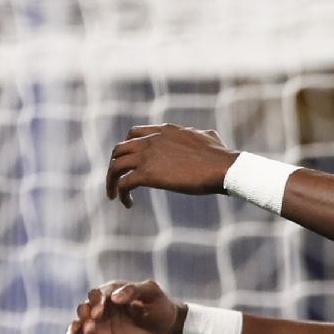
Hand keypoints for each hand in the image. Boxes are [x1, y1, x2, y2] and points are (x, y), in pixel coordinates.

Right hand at [63, 280, 184, 333]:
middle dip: (83, 317)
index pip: (96, 295)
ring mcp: (100, 325)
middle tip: (91, 326)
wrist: (169, 329)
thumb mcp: (151, 293)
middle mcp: (102, 308)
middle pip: (84, 309)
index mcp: (112, 292)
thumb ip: (133, 290)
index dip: (95, 302)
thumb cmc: (161, 307)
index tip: (100, 312)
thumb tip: (114, 297)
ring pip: (78, 326)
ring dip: (73, 332)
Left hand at [106, 123, 239, 207]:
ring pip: (116, 166)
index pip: (134, 133)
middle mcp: (151, 140)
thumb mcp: (209, 137)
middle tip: (117, 179)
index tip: (129, 161)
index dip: (127, 147)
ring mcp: (147, 156)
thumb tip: (209, 137)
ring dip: (111, 181)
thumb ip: (201, 135)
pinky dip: (122, 193)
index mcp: (164, 130)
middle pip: (119, 149)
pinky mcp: (147, 174)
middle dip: (115, 164)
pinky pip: (124, 183)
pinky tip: (128, 203)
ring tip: (114, 194)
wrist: (222, 167)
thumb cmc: (220, 156)